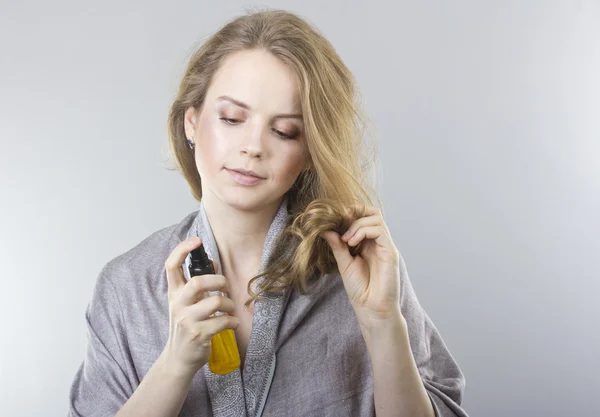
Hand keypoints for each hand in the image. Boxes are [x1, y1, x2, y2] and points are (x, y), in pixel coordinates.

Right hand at [162, 237, 239, 376]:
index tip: (196, 240)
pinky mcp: (199, 335)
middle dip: (219, 281)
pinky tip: (231, 323)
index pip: (170, 265)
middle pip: (197, 282)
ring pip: (216, 301)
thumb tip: (214, 263)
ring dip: (229, 304)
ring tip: (229, 309)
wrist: (178, 358)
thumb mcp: (186, 303)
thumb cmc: (187, 325)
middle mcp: (178, 304)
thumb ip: (197, 283)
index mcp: (174, 293)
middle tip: (225, 288)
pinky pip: (224, 321)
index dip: (182, 249)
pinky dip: (233, 321)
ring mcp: (187, 321)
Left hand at [321, 205, 401, 328]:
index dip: (349, 213)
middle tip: (340, 223)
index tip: (333, 221)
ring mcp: (385, 245)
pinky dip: (363, 231)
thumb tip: (324, 228)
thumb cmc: (360, 289)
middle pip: (372, 212)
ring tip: (346, 240)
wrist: (371, 309)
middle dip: (354, 212)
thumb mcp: (343, 263)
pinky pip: (380, 231)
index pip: (363, 216)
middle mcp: (378, 241)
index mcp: (367, 242)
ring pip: (376, 218)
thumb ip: (337, 246)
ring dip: (357, 224)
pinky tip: (352, 243)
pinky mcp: (390, 252)